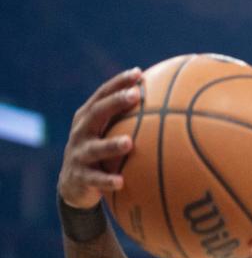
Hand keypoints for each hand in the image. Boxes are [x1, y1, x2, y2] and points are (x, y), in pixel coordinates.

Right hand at [57, 67, 141, 208]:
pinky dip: (107, 180)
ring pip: (95, 148)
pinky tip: (121, 182)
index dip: (118, 83)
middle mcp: (81, 132)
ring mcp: (79, 154)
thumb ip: (130, 120)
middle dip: (115, 102)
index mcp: (88, 118)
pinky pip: (95, 179)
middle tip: (135, 95)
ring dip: (111, 145)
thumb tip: (172, 106)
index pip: (102, 95)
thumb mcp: (109, 134)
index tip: (138, 72)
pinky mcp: (80, 177)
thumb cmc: (101, 152)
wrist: (73, 184)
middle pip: (96, 113)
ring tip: (129, 143)